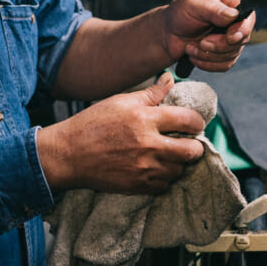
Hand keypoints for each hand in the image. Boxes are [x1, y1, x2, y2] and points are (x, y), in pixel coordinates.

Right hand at [37, 72, 205, 193]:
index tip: (195, 124)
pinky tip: (153, 167)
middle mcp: (148, 145)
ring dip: (178, 163)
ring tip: (167, 155)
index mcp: (145, 119)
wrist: (68, 154)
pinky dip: (163, 177)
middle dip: (194, 146)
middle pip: (192, 151)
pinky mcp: (138, 185)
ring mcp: (144, 168)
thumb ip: (150, 94)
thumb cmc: (92, 124)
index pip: (188, 121)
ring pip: (179, 170)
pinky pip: (164, 185)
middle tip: (188, 142)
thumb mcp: (120, 101)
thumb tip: (170, 80)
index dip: (197, 122)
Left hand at [162, 0, 254, 71]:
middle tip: (200, 42)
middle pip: (241, 40)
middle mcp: (235, 22)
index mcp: (232, 4)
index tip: (229, 37)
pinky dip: (207, 64)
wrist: (167, 33)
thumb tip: (233, 16)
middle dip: (218, 45)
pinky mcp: (224, 56)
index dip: (242, 30)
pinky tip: (194, 55)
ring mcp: (231, 40)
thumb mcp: (193, 4)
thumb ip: (213, 9)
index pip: (248, 18)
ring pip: (231, 55)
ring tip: (191, 47)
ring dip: (208, 55)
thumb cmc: (180, 13)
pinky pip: (224, 66)